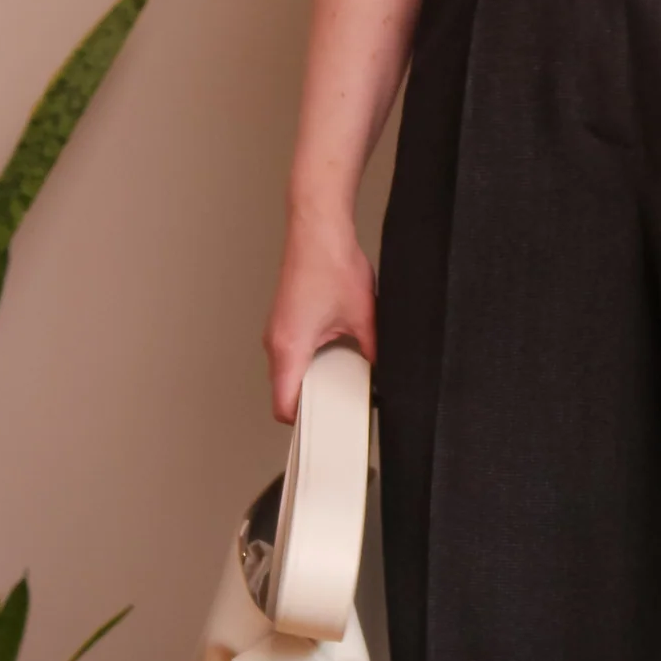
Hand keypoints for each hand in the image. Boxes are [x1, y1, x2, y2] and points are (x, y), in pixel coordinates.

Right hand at [265, 217, 376, 423]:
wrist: (318, 230)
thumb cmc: (331, 265)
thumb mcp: (365, 319)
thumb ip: (375, 353)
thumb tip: (384, 374)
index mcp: (290, 348)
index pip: (283, 406)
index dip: (302, 424)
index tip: (323, 430)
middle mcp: (276, 342)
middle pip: (285, 391)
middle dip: (311, 404)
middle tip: (339, 410)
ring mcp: (277, 330)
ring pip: (288, 372)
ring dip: (311, 381)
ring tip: (339, 383)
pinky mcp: (285, 320)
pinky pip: (292, 354)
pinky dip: (309, 363)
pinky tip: (335, 357)